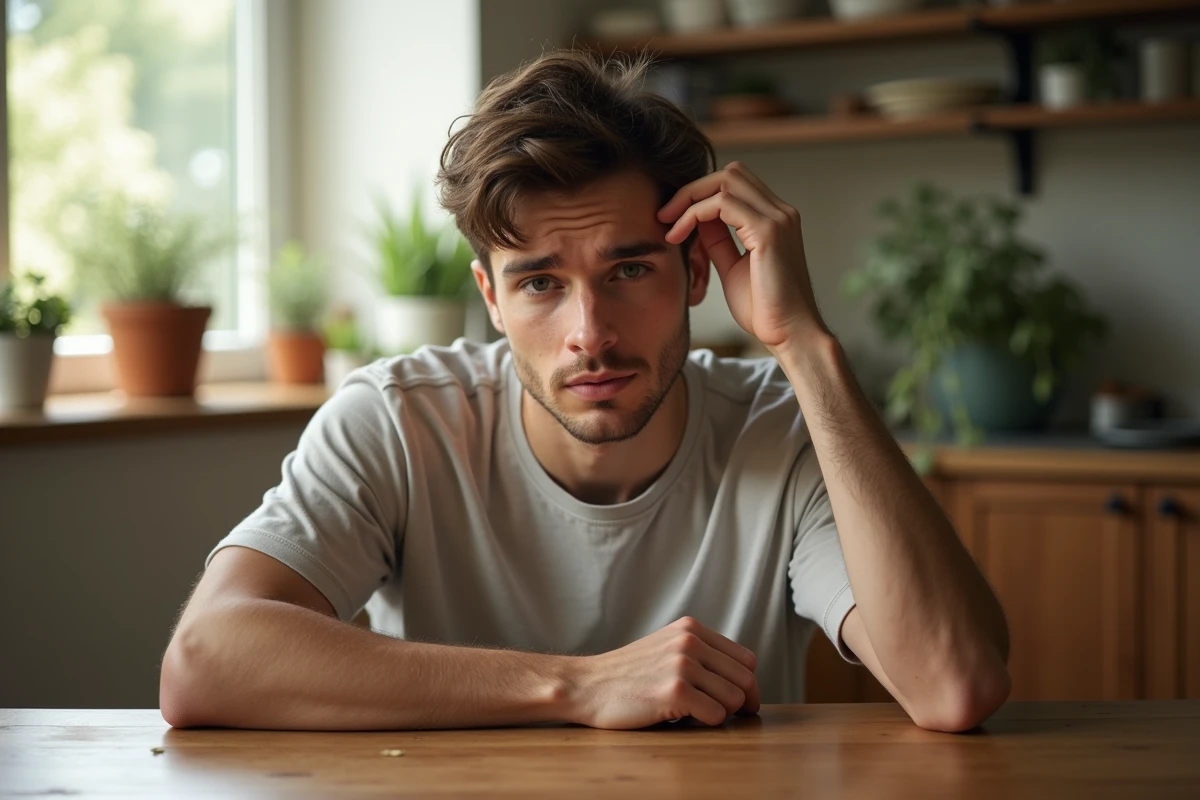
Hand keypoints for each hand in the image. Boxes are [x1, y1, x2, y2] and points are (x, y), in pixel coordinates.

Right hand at [565, 616, 760, 729]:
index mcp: (691, 629)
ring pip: (735, 699)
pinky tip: (682, 718)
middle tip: (725, 716)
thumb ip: (700, 654)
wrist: (587, 686)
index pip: (746, 659)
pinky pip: (717, 715)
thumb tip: (743, 680)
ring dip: (720, 714)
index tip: (739, 702)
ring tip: (695, 713)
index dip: (747, 685)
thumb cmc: (627, 675)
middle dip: (741, 703)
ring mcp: (682, 665)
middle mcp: (690, 642)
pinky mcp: (675, 691)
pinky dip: (705, 723)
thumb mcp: (665, 648)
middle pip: (746, 680)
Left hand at [658, 162, 826, 350]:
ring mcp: (778, 219)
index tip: (672, 219)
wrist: (790, 334)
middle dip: (692, 189)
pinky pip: (722, 204)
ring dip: (689, 199)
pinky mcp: (769, 231)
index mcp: (775, 219)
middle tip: (664, 215)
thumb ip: (719, 241)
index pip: (735, 185)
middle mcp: (781, 212)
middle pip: (730, 173)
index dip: (700, 194)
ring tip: (668, 225)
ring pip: (725, 181)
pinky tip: (679, 236)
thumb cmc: (765, 309)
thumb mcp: (733, 268)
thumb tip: (698, 220)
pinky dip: (694, 214)